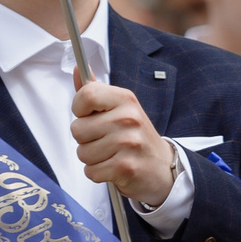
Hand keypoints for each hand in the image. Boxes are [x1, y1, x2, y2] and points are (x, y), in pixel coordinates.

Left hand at [70, 78, 177, 206]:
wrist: (163, 167)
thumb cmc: (135, 137)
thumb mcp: (120, 109)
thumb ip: (96, 91)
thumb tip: (77, 68)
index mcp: (126, 99)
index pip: (86, 95)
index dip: (80, 109)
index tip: (90, 116)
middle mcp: (129, 118)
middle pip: (77, 129)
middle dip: (86, 139)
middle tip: (106, 140)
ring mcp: (129, 143)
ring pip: (82, 153)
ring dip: (92, 158)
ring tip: (112, 154)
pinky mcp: (126, 167)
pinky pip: (91, 171)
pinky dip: (99, 173)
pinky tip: (114, 167)